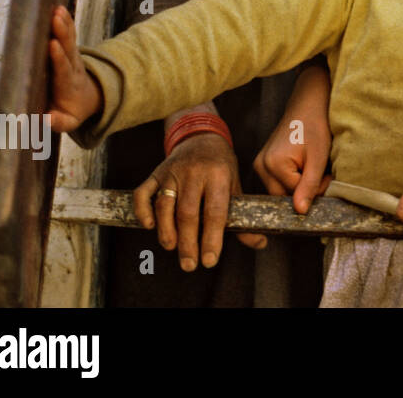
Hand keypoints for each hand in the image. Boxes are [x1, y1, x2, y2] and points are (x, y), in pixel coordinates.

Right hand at [46, 5, 103, 132]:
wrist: (87, 100)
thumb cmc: (72, 111)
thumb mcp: (68, 122)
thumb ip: (58, 122)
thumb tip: (45, 120)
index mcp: (68, 85)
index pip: (64, 69)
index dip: (59, 58)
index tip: (54, 45)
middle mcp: (72, 68)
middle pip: (69, 49)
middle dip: (63, 34)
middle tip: (56, 19)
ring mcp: (73, 58)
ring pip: (70, 38)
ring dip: (64, 24)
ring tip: (57, 10)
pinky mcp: (70, 51)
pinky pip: (69, 34)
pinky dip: (65, 22)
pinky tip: (59, 9)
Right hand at [133, 131, 266, 271]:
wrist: (201, 136)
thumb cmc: (221, 165)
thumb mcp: (234, 184)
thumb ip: (242, 214)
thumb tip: (258, 242)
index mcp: (219, 175)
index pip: (215, 212)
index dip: (211, 238)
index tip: (209, 261)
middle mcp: (194, 173)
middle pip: (188, 213)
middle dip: (188, 243)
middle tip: (189, 265)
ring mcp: (172, 172)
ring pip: (165, 205)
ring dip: (166, 230)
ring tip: (172, 248)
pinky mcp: (156, 173)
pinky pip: (143, 193)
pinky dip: (143, 210)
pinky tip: (149, 226)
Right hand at [253, 86, 332, 214]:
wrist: (308, 105)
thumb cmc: (315, 126)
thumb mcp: (318, 157)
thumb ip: (309, 185)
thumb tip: (300, 211)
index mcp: (273, 164)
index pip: (294, 195)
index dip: (314, 189)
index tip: (326, 175)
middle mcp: (261, 166)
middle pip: (283, 196)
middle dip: (304, 190)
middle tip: (320, 173)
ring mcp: (259, 164)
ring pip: (281, 190)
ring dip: (298, 185)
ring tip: (311, 166)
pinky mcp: (264, 163)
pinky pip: (278, 181)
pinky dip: (293, 179)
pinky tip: (302, 165)